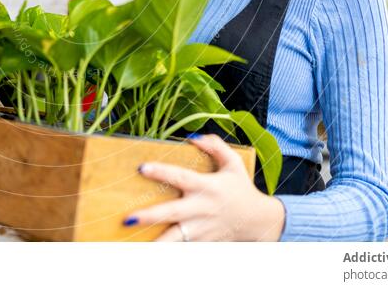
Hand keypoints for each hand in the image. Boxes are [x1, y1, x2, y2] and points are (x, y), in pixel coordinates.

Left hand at [122, 133, 285, 241]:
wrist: (258, 221)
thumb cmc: (241, 189)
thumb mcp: (233, 163)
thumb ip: (215, 146)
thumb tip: (194, 136)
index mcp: (207, 186)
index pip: (181, 177)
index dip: (161, 172)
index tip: (142, 168)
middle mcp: (202, 208)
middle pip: (172, 212)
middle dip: (150, 216)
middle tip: (129, 218)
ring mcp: (201, 229)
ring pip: (175, 238)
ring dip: (156, 242)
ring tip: (134, 245)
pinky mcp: (202, 242)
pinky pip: (183, 247)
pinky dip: (169, 250)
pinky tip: (147, 251)